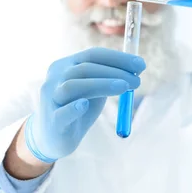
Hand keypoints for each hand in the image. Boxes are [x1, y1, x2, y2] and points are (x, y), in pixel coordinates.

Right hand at [25, 47, 145, 162]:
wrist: (53, 137)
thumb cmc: (76, 108)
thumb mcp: (93, 90)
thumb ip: (109, 78)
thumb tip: (136, 69)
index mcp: (66, 65)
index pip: (92, 54)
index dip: (117, 58)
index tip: (140, 64)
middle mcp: (55, 78)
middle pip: (84, 68)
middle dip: (114, 71)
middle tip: (137, 80)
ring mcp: (51, 99)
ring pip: (73, 86)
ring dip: (101, 84)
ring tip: (124, 87)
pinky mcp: (53, 121)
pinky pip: (62, 113)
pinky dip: (74, 108)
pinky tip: (84, 105)